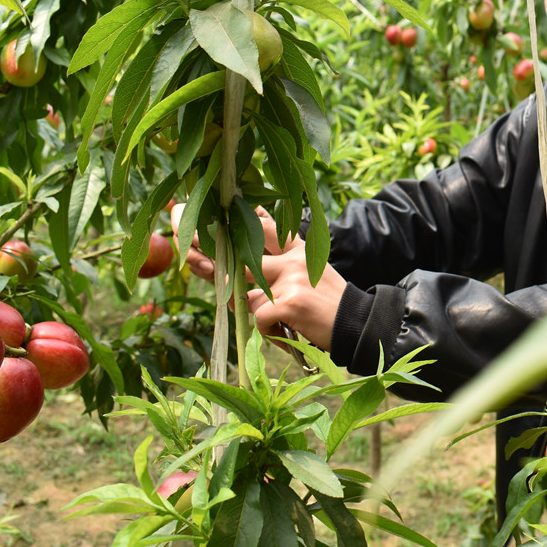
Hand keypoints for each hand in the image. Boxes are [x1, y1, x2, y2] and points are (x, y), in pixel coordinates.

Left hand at [170, 203, 343, 349]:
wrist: (358, 327)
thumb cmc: (328, 304)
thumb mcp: (310, 273)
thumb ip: (281, 258)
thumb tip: (251, 235)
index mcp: (298, 249)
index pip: (261, 228)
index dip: (233, 222)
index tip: (207, 211)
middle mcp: (292, 259)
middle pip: (240, 258)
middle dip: (210, 260)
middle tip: (187, 251)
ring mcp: (290, 279)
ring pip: (245, 295)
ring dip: (254, 314)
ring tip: (278, 322)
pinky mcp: (289, 303)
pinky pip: (258, 318)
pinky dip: (268, 333)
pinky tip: (287, 335)